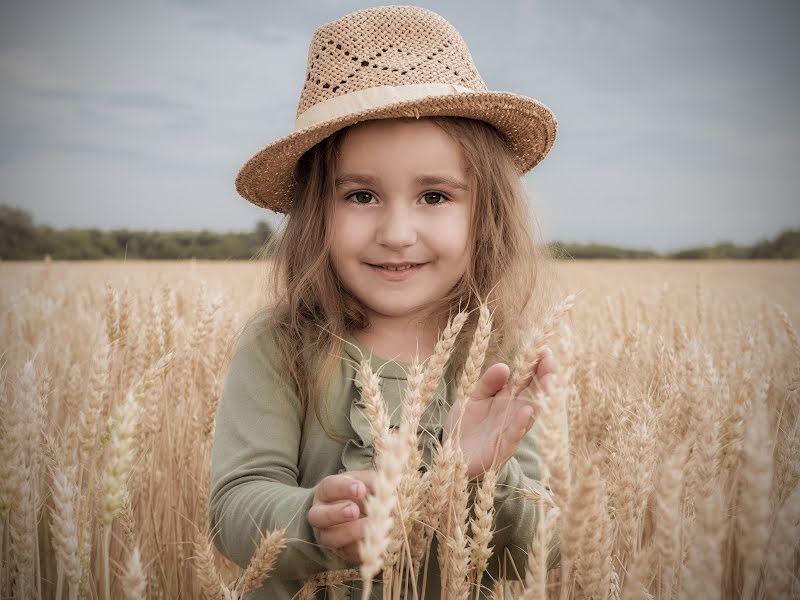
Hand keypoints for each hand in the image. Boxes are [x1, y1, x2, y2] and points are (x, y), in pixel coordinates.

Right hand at [308, 470, 375, 563]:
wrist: (361, 513)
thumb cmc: (361, 492)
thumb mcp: (365, 481)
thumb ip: (371, 481)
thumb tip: (381, 484)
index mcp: (327, 491)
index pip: (329, 487)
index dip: (343, 488)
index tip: (360, 489)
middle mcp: (321, 513)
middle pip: (318, 515)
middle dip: (336, 513)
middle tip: (354, 511)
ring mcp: (329, 534)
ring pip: (329, 538)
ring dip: (349, 533)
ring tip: (367, 528)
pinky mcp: (342, 550)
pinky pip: (347, 552)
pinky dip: (360, 548)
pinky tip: (373, 542)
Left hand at [443, 346, 555, 479]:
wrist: (450, 455)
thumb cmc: (465, 425)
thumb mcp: (473, 397)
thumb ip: (487, 383)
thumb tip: (504, 365)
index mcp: (506, 400)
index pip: (526, 380)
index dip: (535, 366)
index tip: (543, 348)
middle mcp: (512, 415)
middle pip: (533, 395)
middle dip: (544, 377)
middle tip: (551, 359)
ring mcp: (509, 432)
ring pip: (529, 414)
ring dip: (539, 398)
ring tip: (547, 380)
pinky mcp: (500, 450)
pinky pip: (513, 436)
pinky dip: (520, 424)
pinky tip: (527, 411)